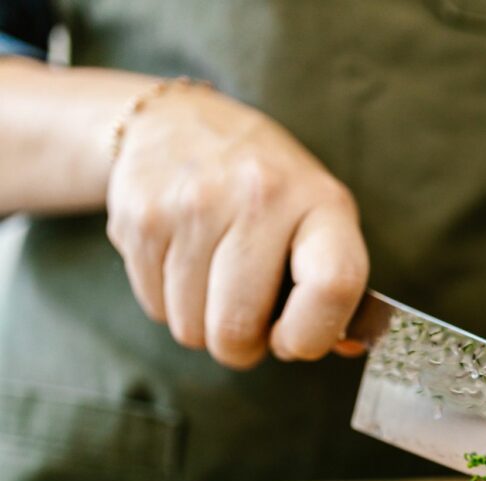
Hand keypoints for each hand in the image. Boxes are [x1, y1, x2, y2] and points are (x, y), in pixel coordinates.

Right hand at [106, 85, 367, 368]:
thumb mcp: (319, 218)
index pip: (332, 285)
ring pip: (191, 328)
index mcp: (321, 202)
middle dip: (243, 345)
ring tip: (216, 280)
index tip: (295, 338)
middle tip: (248, 317)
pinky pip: (155, 308)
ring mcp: (192, 205)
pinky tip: (184, 262)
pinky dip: (171, 303)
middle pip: (238, 328)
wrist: (178, 124)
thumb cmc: (268, 190)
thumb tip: (344, 349)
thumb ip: (335, 286)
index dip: (312, 334)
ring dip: (204, 324)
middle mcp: (258, 196)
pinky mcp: (139, 217)